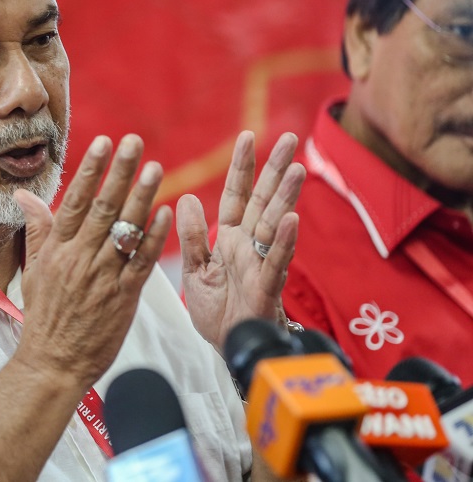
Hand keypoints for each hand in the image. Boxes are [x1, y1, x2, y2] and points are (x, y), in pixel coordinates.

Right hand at [12, 134, 173, 388]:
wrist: (54, 362)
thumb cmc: (44, 315)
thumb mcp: (34, 269)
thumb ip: (36, 229)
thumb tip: (23, 194)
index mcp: (57, 249)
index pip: (75, 201)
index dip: (90, 171)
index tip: (102, 143)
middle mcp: (80, 258)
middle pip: (103, 208)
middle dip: (119, 172)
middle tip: (134, 142)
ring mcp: (103, 277)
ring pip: (125, 230)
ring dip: (141, 197)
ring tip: (154, 168)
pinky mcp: (123, 297)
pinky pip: (141, 262)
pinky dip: (153, 237)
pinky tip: (165, 213)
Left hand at [177, 131, 304, 351]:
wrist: (228, 347)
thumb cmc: (216, 310)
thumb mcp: (195, 270)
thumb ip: (192, 236)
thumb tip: (186, 198)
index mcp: (229, 238)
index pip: (237, 195)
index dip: (242, 167)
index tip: (248, 137)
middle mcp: (249, 245)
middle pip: (263, 201)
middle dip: (276, 170)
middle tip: (290, 140)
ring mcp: (261, 263)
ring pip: (275, 224)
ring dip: (286, 197)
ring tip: (297, 169)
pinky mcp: (267, 286)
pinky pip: (277, 260)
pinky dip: (285, 240)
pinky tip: (292, 218)